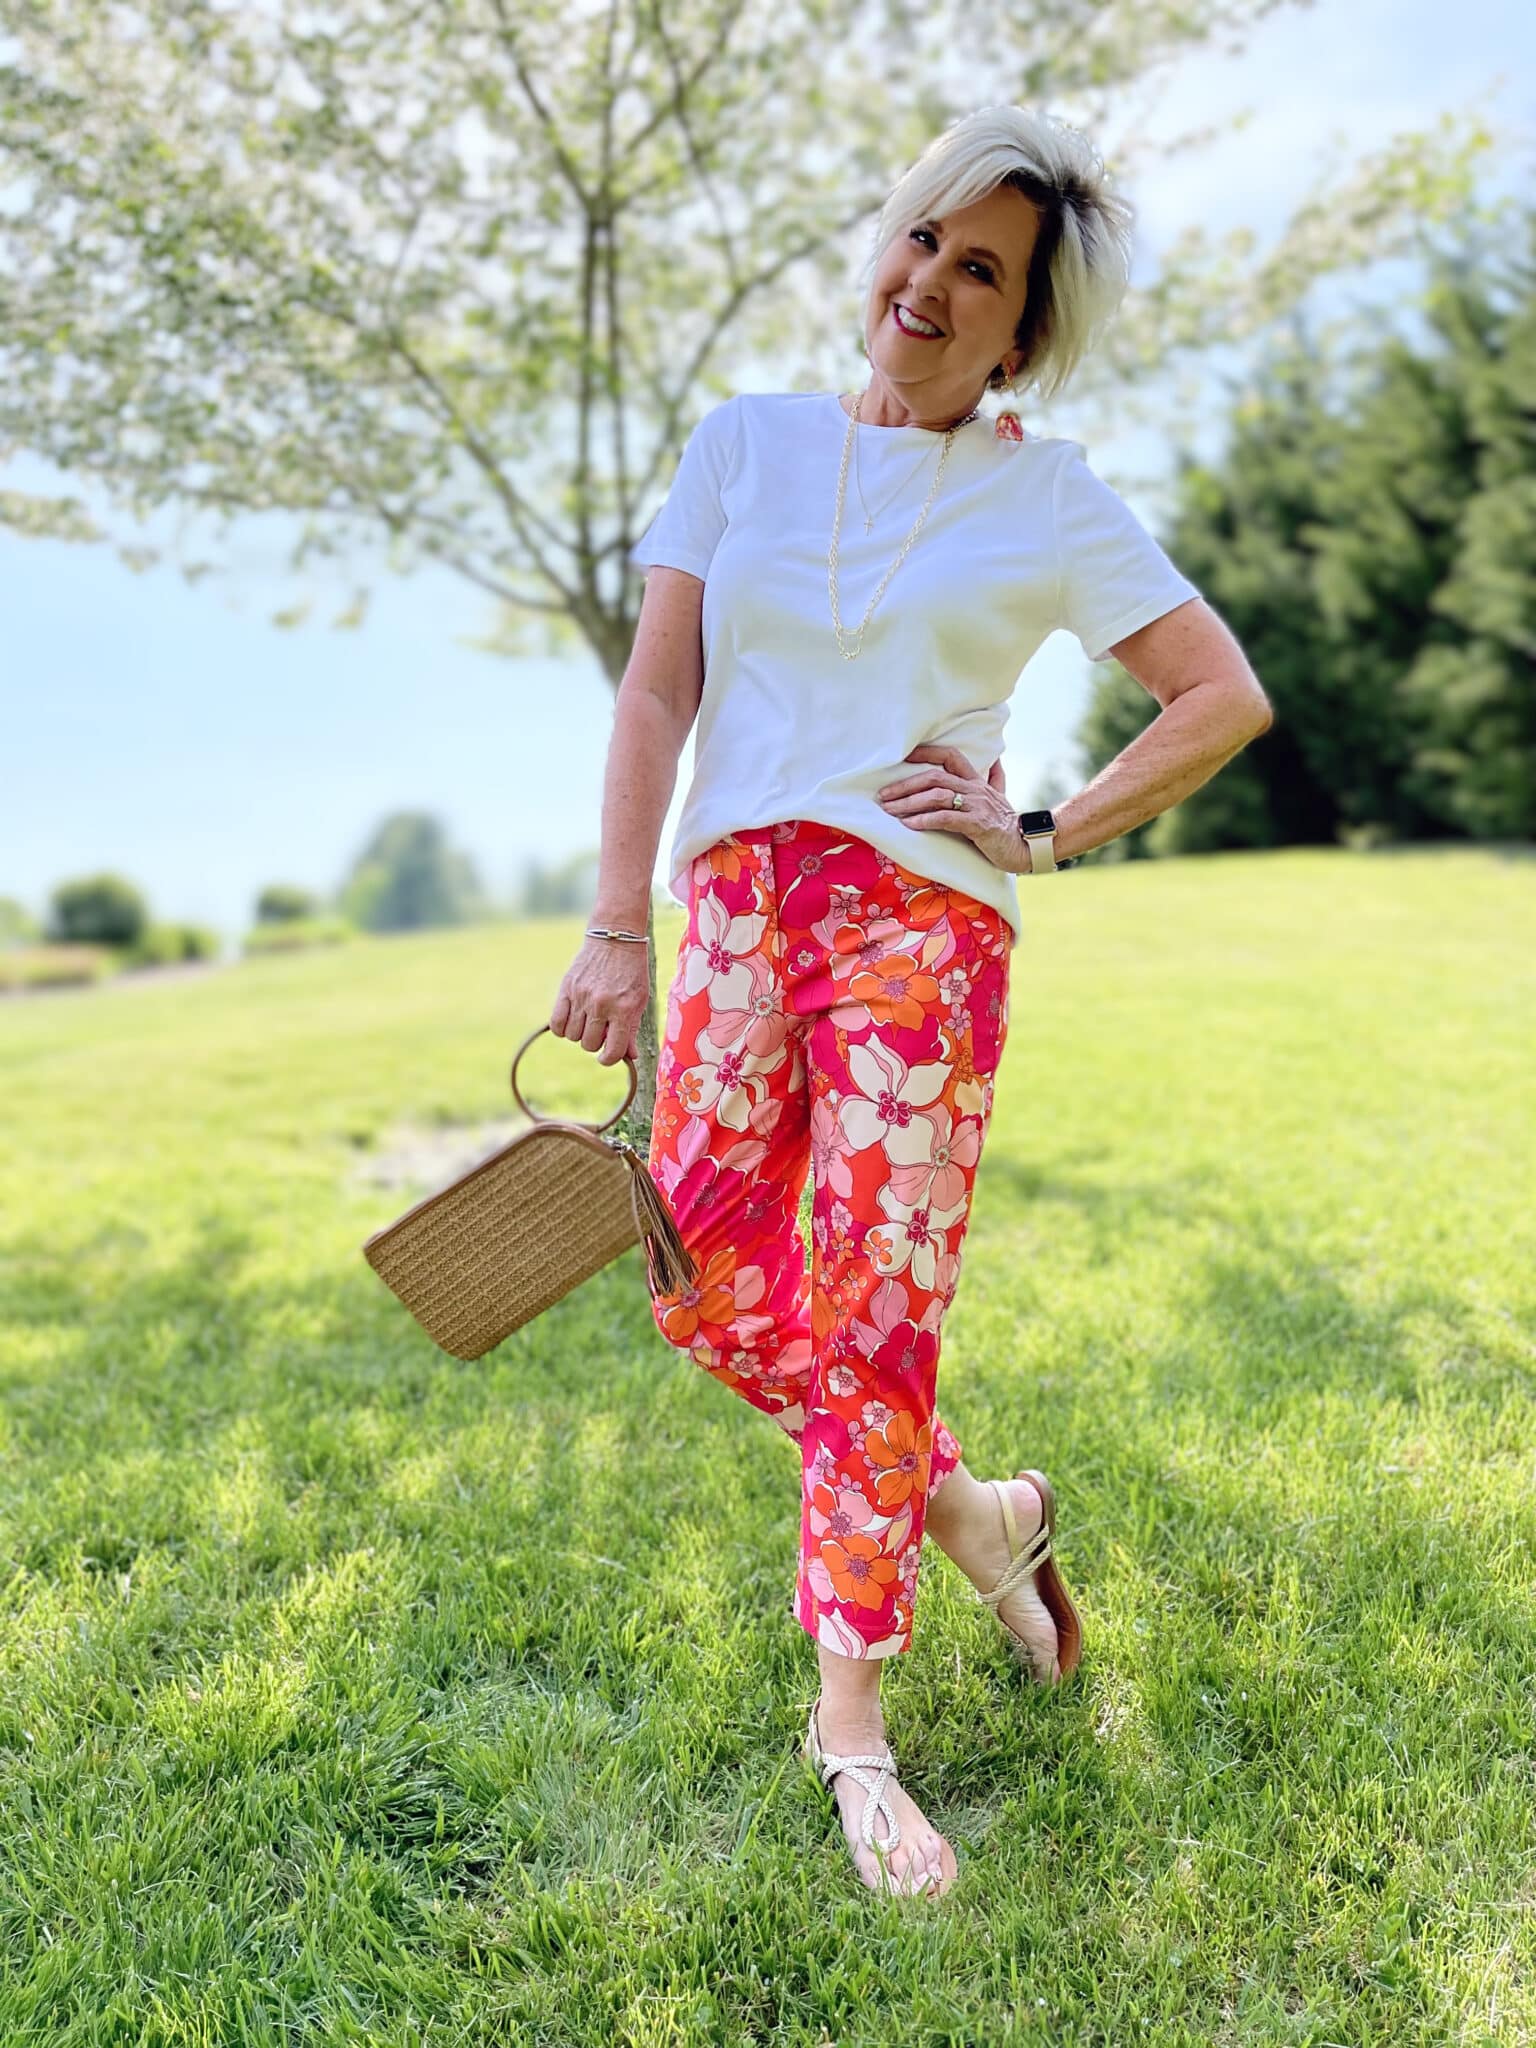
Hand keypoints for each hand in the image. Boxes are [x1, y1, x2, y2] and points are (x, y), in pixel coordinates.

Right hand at [550, 933, 651, 1065]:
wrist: (615, 939)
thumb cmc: (632, 971)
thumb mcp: (639, 999)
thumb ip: (632, 1029)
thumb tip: (630, 1056)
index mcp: (623, 1009)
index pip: (612, 1051)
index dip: (609, 1059)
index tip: (607, 1056)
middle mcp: (601, 1004)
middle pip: (589, 1045)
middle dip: (595, 1043)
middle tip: (601, 1028)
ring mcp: (581, 996)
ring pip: (572, 1036)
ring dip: (580, 1034)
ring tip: (589, 1020)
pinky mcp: (566, 988)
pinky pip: (556, 1022)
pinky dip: (562, 1028)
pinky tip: (572, 1020)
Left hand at [876, 745, 1027, 873]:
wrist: (1027, 846)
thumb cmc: (1007, 825)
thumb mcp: (1000, 797)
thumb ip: (995, 778)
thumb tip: (995, 761)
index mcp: (977, 782)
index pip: (950, 756)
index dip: (926, 752)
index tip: (902, 757)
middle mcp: (975, 789)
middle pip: (934, 777)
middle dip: (905, 785)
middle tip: (883, 796)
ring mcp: (976, 806)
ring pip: (936, 796)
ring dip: (909, 803)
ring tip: (890, 811)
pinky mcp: (977, 825)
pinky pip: (946, 818)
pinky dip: (924, 820)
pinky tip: (909, 824)